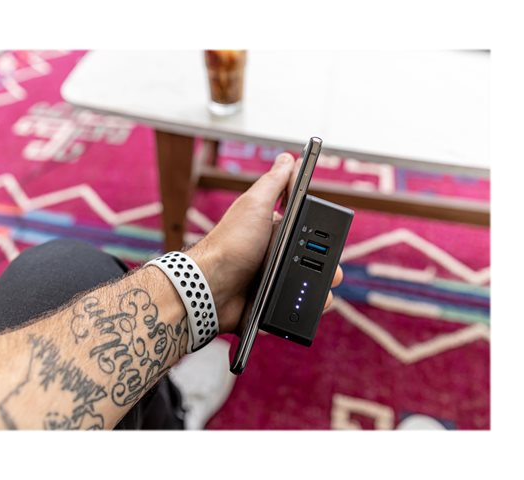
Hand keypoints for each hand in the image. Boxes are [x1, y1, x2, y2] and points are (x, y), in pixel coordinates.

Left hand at [189, 152, 343, 333]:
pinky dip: (304, 310)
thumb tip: (289, 158)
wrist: (211, 287)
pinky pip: (295, 308)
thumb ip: (274, 182)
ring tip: (321, 293)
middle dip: (329, 267)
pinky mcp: (269, 303)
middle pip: (314, 261)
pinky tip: (305, 308)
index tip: (331, 243)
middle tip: (331, 272)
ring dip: (320, 291)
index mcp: (273, 230)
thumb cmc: (229, 243)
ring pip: (309, 287)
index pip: (308, 231)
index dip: (323, 237)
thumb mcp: (254, 204)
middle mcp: (273, 255)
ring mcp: (272, 280)